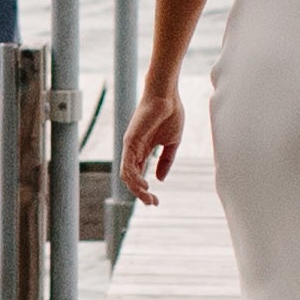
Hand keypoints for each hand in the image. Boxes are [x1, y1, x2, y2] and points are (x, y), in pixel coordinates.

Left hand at [121, 85, 183, 206]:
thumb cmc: (170, 114)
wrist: (167, 96)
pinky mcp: (130, 141)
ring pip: (127, 174)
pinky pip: (128, 164)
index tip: (156, 201)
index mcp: (143, 151)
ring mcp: (131, 146)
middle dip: (140, 194)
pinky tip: (144, 184)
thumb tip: (160, 179)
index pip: (139, 175)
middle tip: (152, 203)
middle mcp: (134, 150)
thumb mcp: (172, 143)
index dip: (145, 190)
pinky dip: (134, 176)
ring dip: (136, 188)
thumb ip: (165, 161)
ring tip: (148, 196)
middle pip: (131, 178)